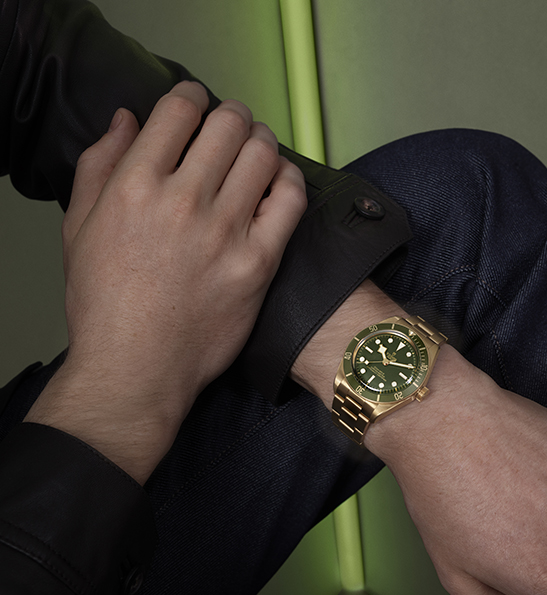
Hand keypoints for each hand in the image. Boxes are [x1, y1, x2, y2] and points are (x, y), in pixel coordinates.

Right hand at [25, 81, 305, 482]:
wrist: (136, 368)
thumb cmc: (104, 303)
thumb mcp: (78, 227)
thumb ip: (99, 165)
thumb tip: (128, 119)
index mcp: (134, 186)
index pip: (178, 110)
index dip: (192, 97)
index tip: (196, 105)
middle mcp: (183, 200)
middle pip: (227, 124)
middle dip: (231, 115)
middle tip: (231, 126)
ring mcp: (226, 231)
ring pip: (263, 154)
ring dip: (262, 141)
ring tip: (256, 150)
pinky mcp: (260, 261)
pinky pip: (291, 200)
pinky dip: (289, 180)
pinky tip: (280, 182)